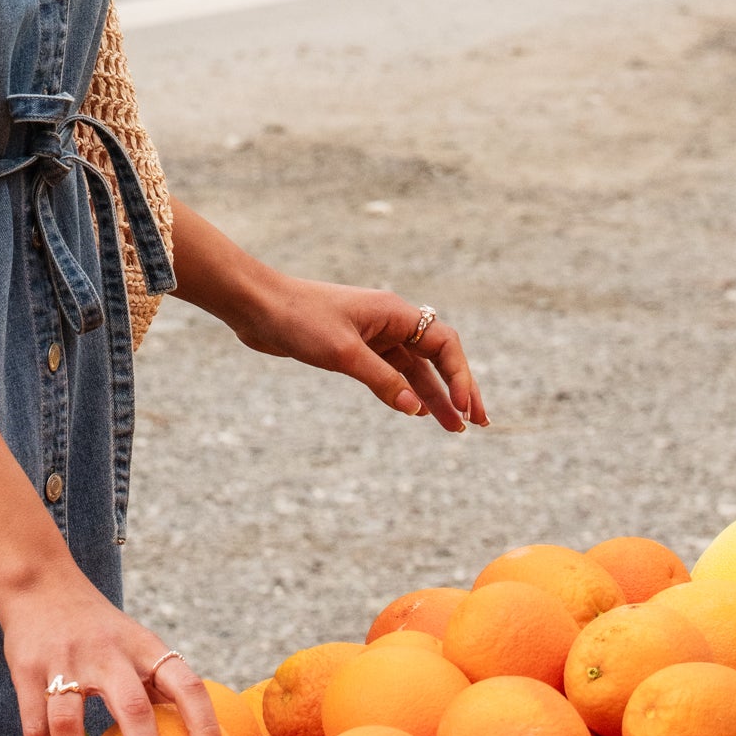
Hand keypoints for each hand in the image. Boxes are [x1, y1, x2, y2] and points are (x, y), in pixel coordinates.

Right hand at [0, 569, 224, 735]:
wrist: (39, 584)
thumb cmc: (100, 629)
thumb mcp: (137, 643)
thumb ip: (160, 684)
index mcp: (144, 647)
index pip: (186, 686)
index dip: (205, 729)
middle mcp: (108, 652)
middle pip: (132, 710)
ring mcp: (65, 661)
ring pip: (69, 726)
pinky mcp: (28, 671)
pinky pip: (35, 727)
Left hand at [228, 272, 487, 432]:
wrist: (257, 307)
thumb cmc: (298, 319)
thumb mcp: (342, 353)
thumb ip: (381, 380)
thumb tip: (414, 408)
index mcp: (394, 313)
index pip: (444, 343)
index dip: (460, 376)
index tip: (465, 408)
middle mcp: (390, 322)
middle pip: (436, 357)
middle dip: (458, 389)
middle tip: (478, 423)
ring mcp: (372, 335)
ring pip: (414, 369)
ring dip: (433, 397)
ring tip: (453, 429)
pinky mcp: (353, 348)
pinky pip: (390, 372)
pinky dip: (405, 391)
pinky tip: (415, 411)